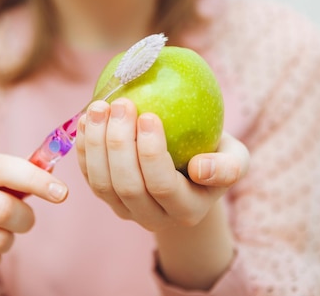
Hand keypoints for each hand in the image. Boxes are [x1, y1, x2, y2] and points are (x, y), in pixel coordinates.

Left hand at [75, 98, 248, 231]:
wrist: (190, 167)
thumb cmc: (214, 155)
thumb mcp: (235, 159)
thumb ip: (228, 167)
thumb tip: (199, 168)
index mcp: (186, 210)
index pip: (162, 186)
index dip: (150, 153)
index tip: (149, 115)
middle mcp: (153, 217)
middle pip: (127, 186)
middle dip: (119, 143)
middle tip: (122, 104)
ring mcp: (125, 209)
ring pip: (102, 183)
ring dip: (96, 143)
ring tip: (100, 107)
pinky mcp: (106, 196)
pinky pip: (87, 176)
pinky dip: (83, 148)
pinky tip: (87, 118)